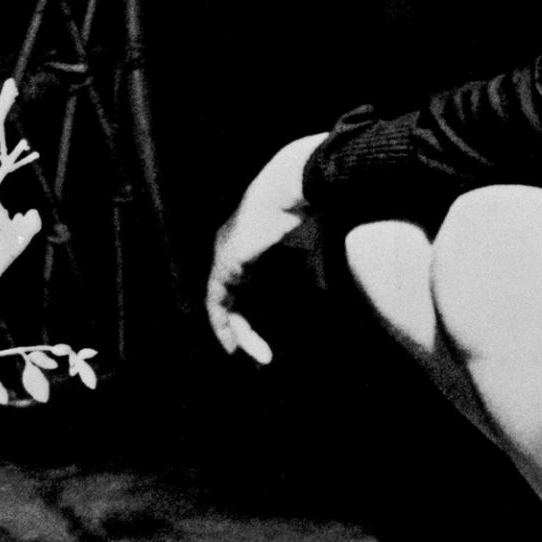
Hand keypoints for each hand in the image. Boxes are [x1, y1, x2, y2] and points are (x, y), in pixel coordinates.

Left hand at [205, 132, 327, 364]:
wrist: (296, 185)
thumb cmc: (309, 211)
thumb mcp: (312, 251)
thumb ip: (311, 274)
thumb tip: (325, 299)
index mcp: (251, 242)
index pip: (244, 285)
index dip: (251, 312)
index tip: (264, 338)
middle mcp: (233, 248)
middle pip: (232, 297)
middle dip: (243, 328)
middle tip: (260, 355)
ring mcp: (225, 253)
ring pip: (222, 303)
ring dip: (236, 331)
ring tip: (251, 355)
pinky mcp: (224, 261)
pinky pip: (216, 302)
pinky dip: (223, 323)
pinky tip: (233, 343)